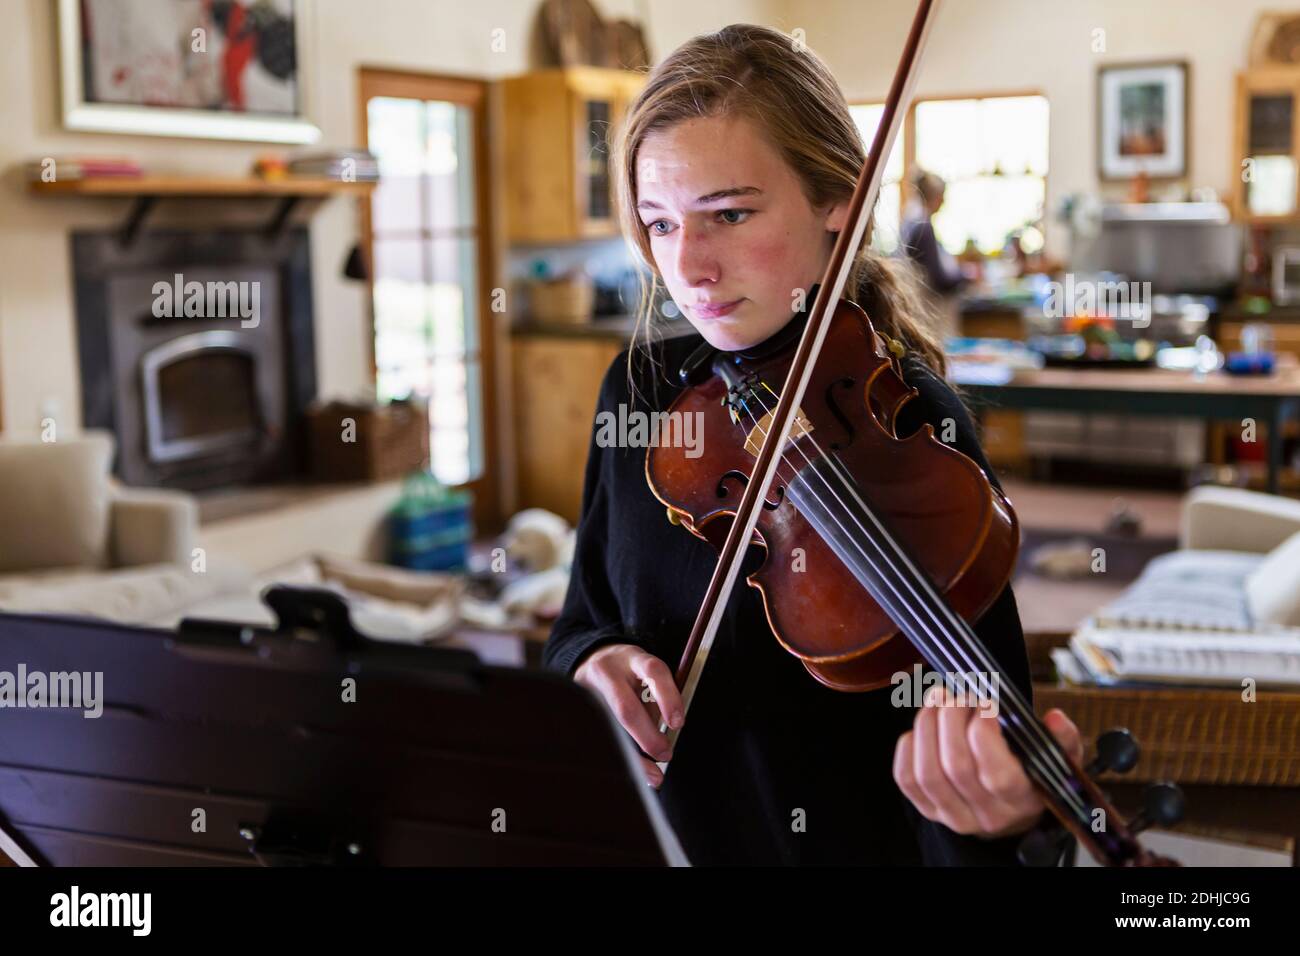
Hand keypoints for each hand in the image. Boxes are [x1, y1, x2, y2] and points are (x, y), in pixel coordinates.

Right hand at [574, 643, 683, 789]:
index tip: (678, 724)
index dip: (668, 697)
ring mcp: (588, 689)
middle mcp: (608, 671)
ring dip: (633, 756)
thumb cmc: (630, 673)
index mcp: (633, 658)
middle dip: (648, 738)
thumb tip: (662, 746)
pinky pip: (597, 737)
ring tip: (653, 775)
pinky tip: (628, 769)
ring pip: (608, 728)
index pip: (653, 671)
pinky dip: (615, 756)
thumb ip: (656, 702)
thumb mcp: (646, 674)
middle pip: (626, 708)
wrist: (593, 659)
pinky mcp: (577, 707)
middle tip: (665, 755)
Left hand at [892, 685, 1082, 838]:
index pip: (998, 775)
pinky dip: (908, 746)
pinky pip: (906, 779)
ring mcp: (953, 815)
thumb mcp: (1055, 758)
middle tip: (958, 694)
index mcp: (1022, 801)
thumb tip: (1055, 718)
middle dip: (952, 719)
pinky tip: (923, 726)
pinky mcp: (928, 810)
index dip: (984, 734)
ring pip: (928, 773)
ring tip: (938, 699)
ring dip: (927, 726)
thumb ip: (1061, 738)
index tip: (986, 703)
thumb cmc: (1031, 775)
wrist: (1009, 811)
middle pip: (957, 767)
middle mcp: (987, 815)